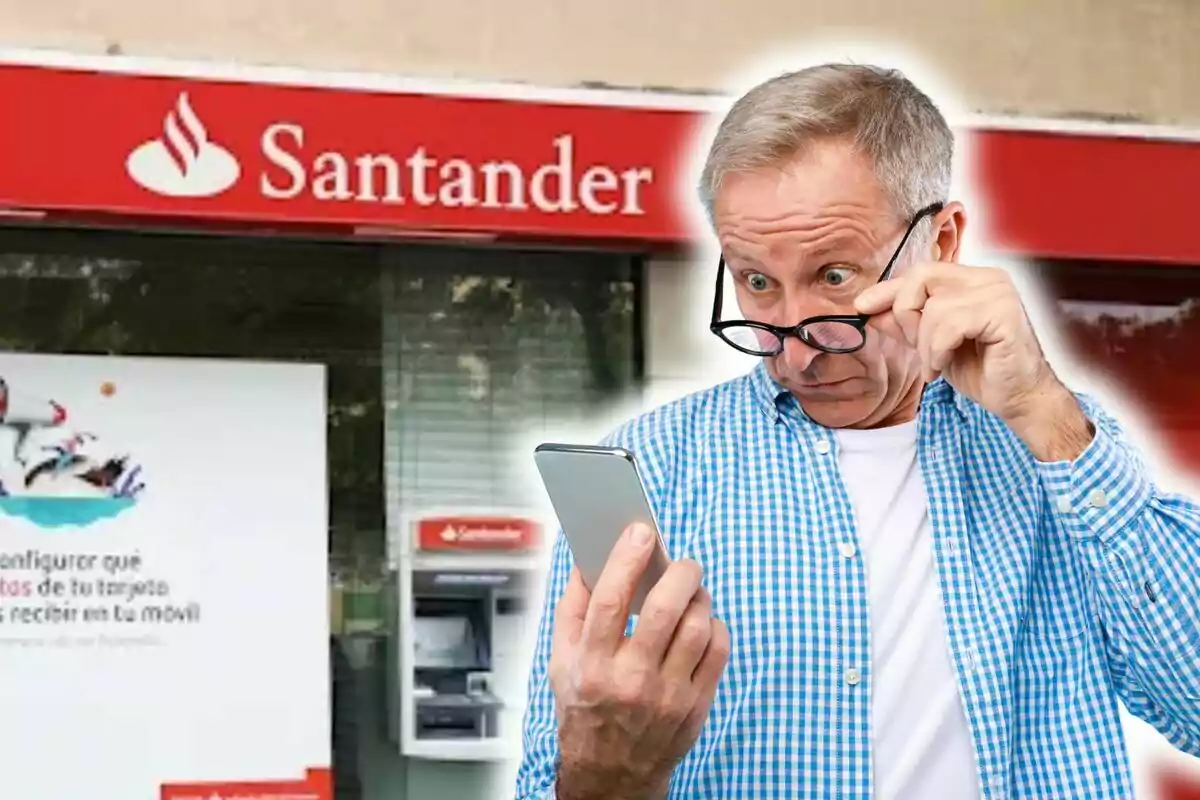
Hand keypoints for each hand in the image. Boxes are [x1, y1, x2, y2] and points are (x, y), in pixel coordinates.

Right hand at [549, 523, 730, 799]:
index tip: (641, 531)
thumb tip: (586, 558)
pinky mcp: (696, 706)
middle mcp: (630, 680)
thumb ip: (573, 607)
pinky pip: (718, 652)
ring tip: (691, 590)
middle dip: (679, 572)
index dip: (626, 559)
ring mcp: (668, 695)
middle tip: (681, 562)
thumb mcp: (561, 660)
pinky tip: (702, 621)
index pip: (610, 601)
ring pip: (697, 627)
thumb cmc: (586, 709)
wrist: (611, 773)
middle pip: (663, 610)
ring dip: (699, 597)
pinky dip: (715, 626)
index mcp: (591, 664)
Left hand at [854, 262, 1093, 459]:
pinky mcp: (1004, 314)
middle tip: (914, 345)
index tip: (861, 307)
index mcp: (972, 279)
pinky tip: (944, 366)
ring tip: (934, 365)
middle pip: (922, 278)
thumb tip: (867, 309)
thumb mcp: (931, 343)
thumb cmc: (980, 369)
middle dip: (906, 315)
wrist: (1017, 398)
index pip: (920, 272)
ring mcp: (999, 293)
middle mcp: (988, 278)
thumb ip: (905, 322)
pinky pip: (950, 325)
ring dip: (925, 345)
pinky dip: (938, 351)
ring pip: (934, 308)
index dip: (888, 290)